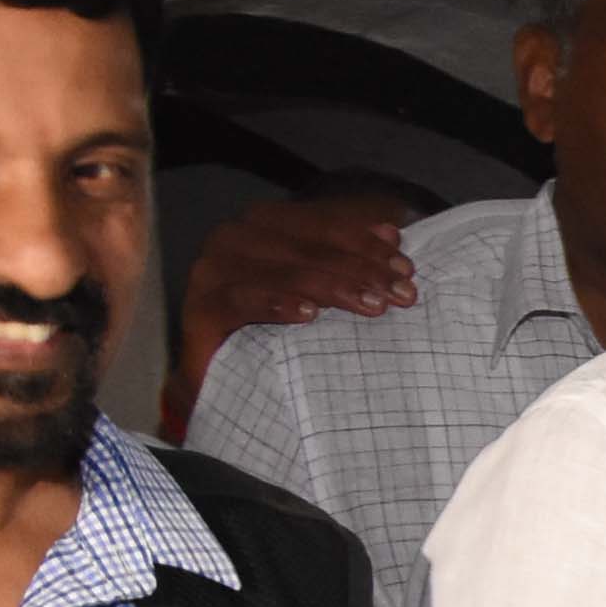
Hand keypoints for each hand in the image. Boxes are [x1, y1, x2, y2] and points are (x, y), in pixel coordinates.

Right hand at [163, 194, 417, 435]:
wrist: (232, 383)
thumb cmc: (284, 332)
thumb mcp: (327, 292)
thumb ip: (354, 258)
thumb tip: (394, 234)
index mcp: (265, 225)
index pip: (321, 223)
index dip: (366, 242)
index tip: (406, 268)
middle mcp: (234, 239)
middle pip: (305, 245)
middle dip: (361, 267)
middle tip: (403, 294)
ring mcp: (212, 272)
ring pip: (279, 269)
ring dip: (332, 285)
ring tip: (374, 306)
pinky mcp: (199, 309)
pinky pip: (239, 300)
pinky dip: (276, 303)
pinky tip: (310, 314)